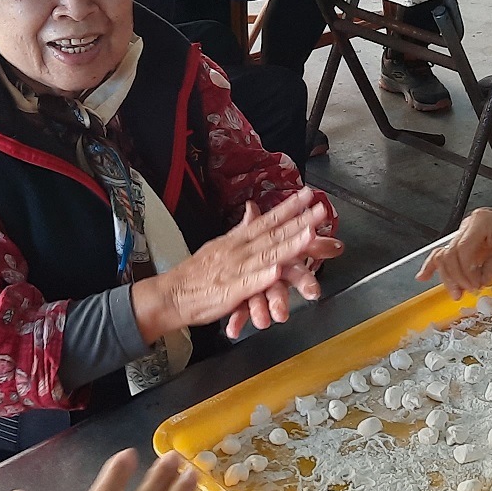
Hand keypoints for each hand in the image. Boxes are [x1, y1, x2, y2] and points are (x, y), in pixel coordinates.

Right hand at [134, 187, 330, 341]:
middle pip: (272, 234)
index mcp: (237, 241)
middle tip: (321, 210)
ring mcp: (234, 270)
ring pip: (265, 255)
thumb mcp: (220, 245)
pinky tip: (277, 271)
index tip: (308, 196)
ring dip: (287, 245)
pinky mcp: (229, 292)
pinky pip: (248, 284)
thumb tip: (254, 210)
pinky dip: (262, 277)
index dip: (289, 207)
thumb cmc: (197, 274)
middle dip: (299, 221)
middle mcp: (238, 251)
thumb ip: (241, 229)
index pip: (267, 220)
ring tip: (307, 236)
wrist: (170, 294)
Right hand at [419, 201, 491, 297]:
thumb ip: (491, 267)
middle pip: (450, 253)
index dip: (466, 271)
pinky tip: (424, 276)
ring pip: (446, 255)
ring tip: (454, 292)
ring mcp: (464, 232)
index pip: (463, 250)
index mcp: (480, 222)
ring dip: (448, 276)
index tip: (474, 286)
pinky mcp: (464, 241)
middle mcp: (468, 225)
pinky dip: (435, 265)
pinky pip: (447, 254)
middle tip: (463, 293)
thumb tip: (478, 283)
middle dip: (455, 276)